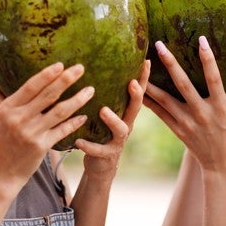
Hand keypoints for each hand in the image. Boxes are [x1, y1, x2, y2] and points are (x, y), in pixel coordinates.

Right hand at [0, 63, 91, 192]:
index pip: (30, 86)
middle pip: (48, 95)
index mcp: (9, 108)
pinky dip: (74, 122)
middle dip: (66, 79)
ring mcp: (31, 133)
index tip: (61, 64)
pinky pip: (62, 130)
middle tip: (80, 68)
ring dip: (77, 99)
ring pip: (59, 111)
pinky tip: (84, 115)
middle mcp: (20, 118)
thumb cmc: (1, 142)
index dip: (46, 74)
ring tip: (90, 90)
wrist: (0, 173)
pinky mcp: (41, 147)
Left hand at [75, 60, 150, 178]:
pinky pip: (99, 150)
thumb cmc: (101, 131)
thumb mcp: (105, 111)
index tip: (146, 61)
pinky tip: (78, 141)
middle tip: (132, 83)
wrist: (101, 164)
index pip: (138, 91)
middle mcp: (126, 124)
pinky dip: (89, 145)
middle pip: (135, 108)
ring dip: (113, 120)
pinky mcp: (106, 155)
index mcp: (125, 111)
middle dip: (136, 95)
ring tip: (103, 110)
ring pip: (121, 130)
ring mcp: (117, 140)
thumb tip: (92, 63)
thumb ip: (105, 93)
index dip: (144, 78)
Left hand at [143, 36, 225, 173]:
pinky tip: (137, 86)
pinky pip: (160, 113)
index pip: (214, 78)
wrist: (222, 167)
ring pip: (165, 99)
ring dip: (152, 81)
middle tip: (159, 45)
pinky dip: (148, 100)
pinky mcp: (177, 129)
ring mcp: (187, 122)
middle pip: (183, 85)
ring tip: (140, 63)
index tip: (201, 39)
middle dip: (171, 64)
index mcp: (221, 107)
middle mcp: (201, 113)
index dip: (208, 59)